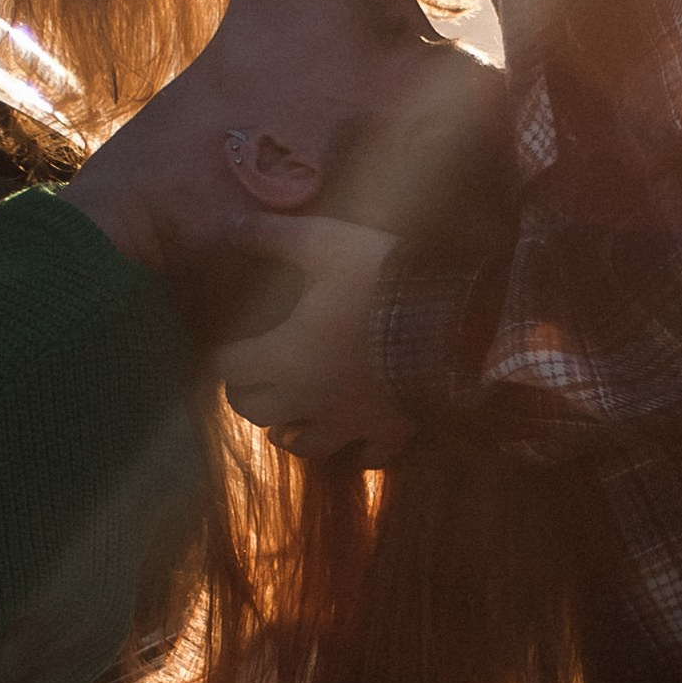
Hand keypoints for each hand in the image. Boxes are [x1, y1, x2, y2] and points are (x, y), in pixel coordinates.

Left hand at [213, 216, 411, 462]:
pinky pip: (367, 456)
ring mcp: (350, 422)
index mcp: (285, 357)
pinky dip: (357, 449)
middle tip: (253, 379)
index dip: (225, 355)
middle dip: (247, 395)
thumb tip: (230, 226)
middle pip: (256, 413)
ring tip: (291, 416)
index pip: (230, 368)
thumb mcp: (326, 244)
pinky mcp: (389, 431)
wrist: (456, 320)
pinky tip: (357, 438)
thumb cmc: (382, 280)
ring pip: (303, 445)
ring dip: (290, 430)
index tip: (231, 344)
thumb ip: (274, 236)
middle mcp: (309, 399)